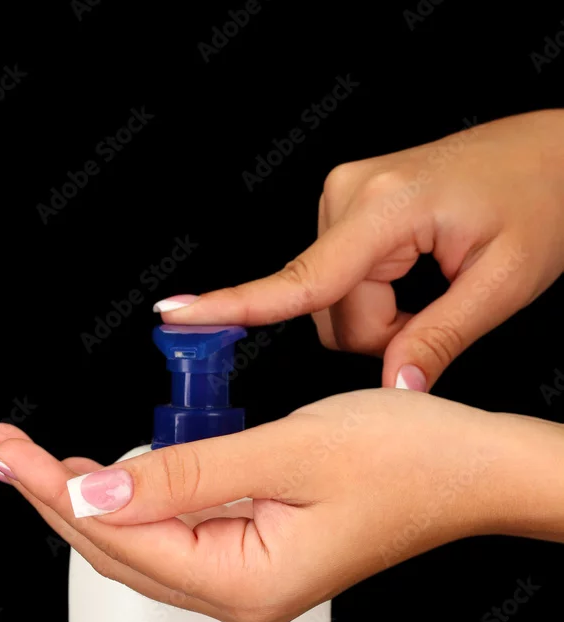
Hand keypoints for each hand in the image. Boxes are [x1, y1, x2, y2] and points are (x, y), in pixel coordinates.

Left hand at [0, 390, 562, 621]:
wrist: (474, 470)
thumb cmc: (407, 460)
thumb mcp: (285, 454)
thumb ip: (185, 477)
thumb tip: (93, 493)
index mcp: (246, 582)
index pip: (121, 536)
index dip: (53, 488)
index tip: (7, 448)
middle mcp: (242, 596)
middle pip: (119, 551)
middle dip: (52, 496)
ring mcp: (250, 580)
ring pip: (142, 545)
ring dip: (85, 500)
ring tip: (31, 460)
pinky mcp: (259, 557)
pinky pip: (176, 535)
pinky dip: (135, 501)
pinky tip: (107, 477)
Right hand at [152, 110, 563, 390]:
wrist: (551, 153)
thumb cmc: (540, 198)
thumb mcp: (504, 281)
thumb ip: (440, 339)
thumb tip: (393, 388)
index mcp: (386, 206)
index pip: (301, 277)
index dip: (236, 303)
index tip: (175, 315)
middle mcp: (349, 196)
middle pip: (325, 311)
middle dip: (377, 332)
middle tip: (435, 312)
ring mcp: (343, 201)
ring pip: (329, 304)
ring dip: (377, 317)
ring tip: (430, 288)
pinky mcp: (346, 212)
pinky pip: (338, 284)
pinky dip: (374, 298)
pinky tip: (413, 277)